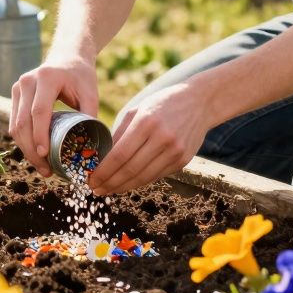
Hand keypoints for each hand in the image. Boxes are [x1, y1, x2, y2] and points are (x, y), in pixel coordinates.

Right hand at [9, 55, 99, 177]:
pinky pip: (14, 123)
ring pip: (15, 126)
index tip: (45, 155)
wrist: (67, 56)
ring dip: (26, 150)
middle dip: (32, 150)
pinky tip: (36, 155)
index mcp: (46, 78)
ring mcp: (18, 88)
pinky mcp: (15, 96)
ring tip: (43, 168)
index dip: (40, 135)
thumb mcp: (90, 92)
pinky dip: (23, 142)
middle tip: (46, 170)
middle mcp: (27, 81)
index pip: (39, 111)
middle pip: (23, 122)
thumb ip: (89, 116)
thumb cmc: (81, 76)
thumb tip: (90, 147)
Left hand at [87, 81, 213, 195]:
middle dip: (110, 183)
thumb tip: (102, 157)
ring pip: (144, 177)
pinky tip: (128, 183)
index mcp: (146, 122)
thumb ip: (120, 133)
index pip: (120, 155)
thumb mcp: (138, 110)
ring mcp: (175, 151)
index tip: (92, 179)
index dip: (104, 171)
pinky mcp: (183, 160)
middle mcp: (162, 138)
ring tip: (109, 190)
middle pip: (130, 170)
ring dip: (123, 187)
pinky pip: (157, 176)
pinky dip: (140, 181)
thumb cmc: (163, 104)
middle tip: (96, 190)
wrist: (200, 102)